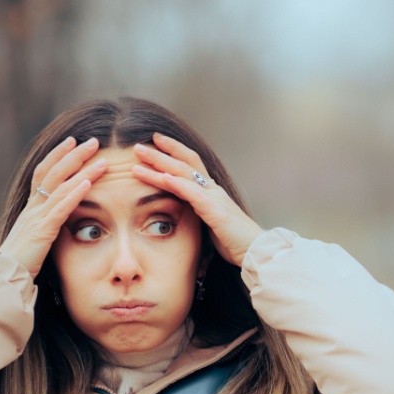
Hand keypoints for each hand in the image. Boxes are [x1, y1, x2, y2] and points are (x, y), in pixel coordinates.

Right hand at [0, 137, 105, 276]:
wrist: (2, 278)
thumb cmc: (21, 262)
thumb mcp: (36, 238)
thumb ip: (47, 225)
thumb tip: (62, 219)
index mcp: (31, 208)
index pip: (44, 173)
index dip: (58, 156)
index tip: (73, 141)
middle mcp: (32, 208)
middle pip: (53, 173)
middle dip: (74, 155)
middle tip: (93, 141)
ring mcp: (35, 218)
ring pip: (60, 187)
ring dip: (82, 171)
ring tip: (101, 160)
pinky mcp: (41, 232)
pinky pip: (59, 209)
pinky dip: (74, 195)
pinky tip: (88, 184)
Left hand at [131, 133, 263, 266]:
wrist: (256, 250)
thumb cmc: (235, 241)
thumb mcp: (212, 223)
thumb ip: (199, 213)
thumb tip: (184, 214)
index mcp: (212, 192)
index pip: (191, 163)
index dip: (173, 151)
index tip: (155, 143)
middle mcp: (213, 189)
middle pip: (184, 162)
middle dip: (160, 152)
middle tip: (138, 145)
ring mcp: (214, 197)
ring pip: (183, 173)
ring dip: (160, 163)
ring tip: (139, 156)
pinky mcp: (215, 210)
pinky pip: (192, 193)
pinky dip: (176, 183)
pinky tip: (161, 177)